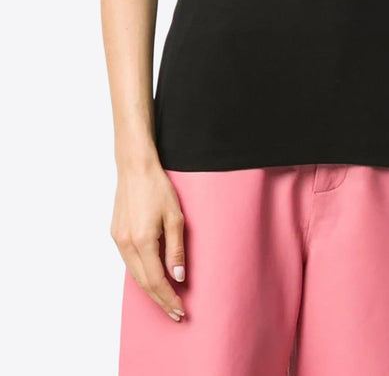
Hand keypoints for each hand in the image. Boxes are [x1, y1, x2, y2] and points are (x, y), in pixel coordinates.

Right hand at [110, 163, 185, 320]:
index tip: (181, 309)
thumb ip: (176, 250)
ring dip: (150, 289)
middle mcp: (126, 244)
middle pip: (144, 282)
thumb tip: (178, 277)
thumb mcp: (175, 217)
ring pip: (134, 274)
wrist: (135, 168)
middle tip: (175, 312)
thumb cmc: (158, 188)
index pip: (156, 280)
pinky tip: (151, 277)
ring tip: (166, 299)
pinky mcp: (116, 233)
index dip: (168, 297)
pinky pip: (129, 262)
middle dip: (160, 299)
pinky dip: (141, 273)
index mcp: (142, 241)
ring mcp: (118, 239)